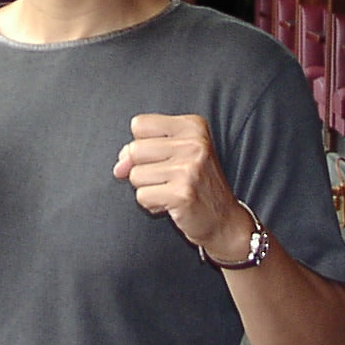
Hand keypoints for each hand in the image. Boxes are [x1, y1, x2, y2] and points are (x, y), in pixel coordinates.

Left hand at [112, 113, 252, 260]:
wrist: (225, 220)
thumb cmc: (196, 184)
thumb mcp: (176, 154)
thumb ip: (142, 150)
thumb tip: (119, 167)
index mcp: (192, 125)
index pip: (139, 124)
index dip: (142, 145)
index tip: (161, 157)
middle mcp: (193, 143)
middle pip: (134, 149)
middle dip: (143, 169)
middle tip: (168, 177)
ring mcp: (189, 168)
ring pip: (135, 175)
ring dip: (148, 188)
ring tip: (171, 190)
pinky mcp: (182, 193)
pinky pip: (142, 196)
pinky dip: (152, 204)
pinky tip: (171, 204)